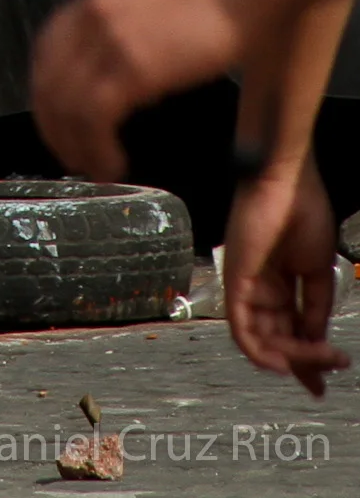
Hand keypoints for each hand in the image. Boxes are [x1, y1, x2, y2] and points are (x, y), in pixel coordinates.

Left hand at [32, 0, 255, 179]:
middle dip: (52, 123)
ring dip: (74, 144)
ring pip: (65, 103)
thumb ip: (134, 17)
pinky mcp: (132, 66)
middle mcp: (93, 13)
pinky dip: (96, 147)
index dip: (47, 87)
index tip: (59, 114)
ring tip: (95, 169)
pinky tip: (113, 164)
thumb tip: (132, 48)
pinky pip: (93, 116)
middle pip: (48, 78)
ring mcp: (108, 38)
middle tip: (70, 153)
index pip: (49, 46)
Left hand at [225, 157, 348, 394]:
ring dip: (290, 357)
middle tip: (332, 369)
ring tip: (319, 360)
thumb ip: (314, 308)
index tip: (323, 384)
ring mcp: (245, 285)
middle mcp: (260, 289)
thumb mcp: (317, 270)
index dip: (306, 359)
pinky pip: (239, 327)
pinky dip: (258, 351)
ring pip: (262, 339)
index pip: (289, 330)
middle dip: (304, 361)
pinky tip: (282, 364)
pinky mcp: (233, 280)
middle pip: (277, 339)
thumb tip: (317, 343)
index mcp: (280, 284)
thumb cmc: (304, 214)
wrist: (287, 182)